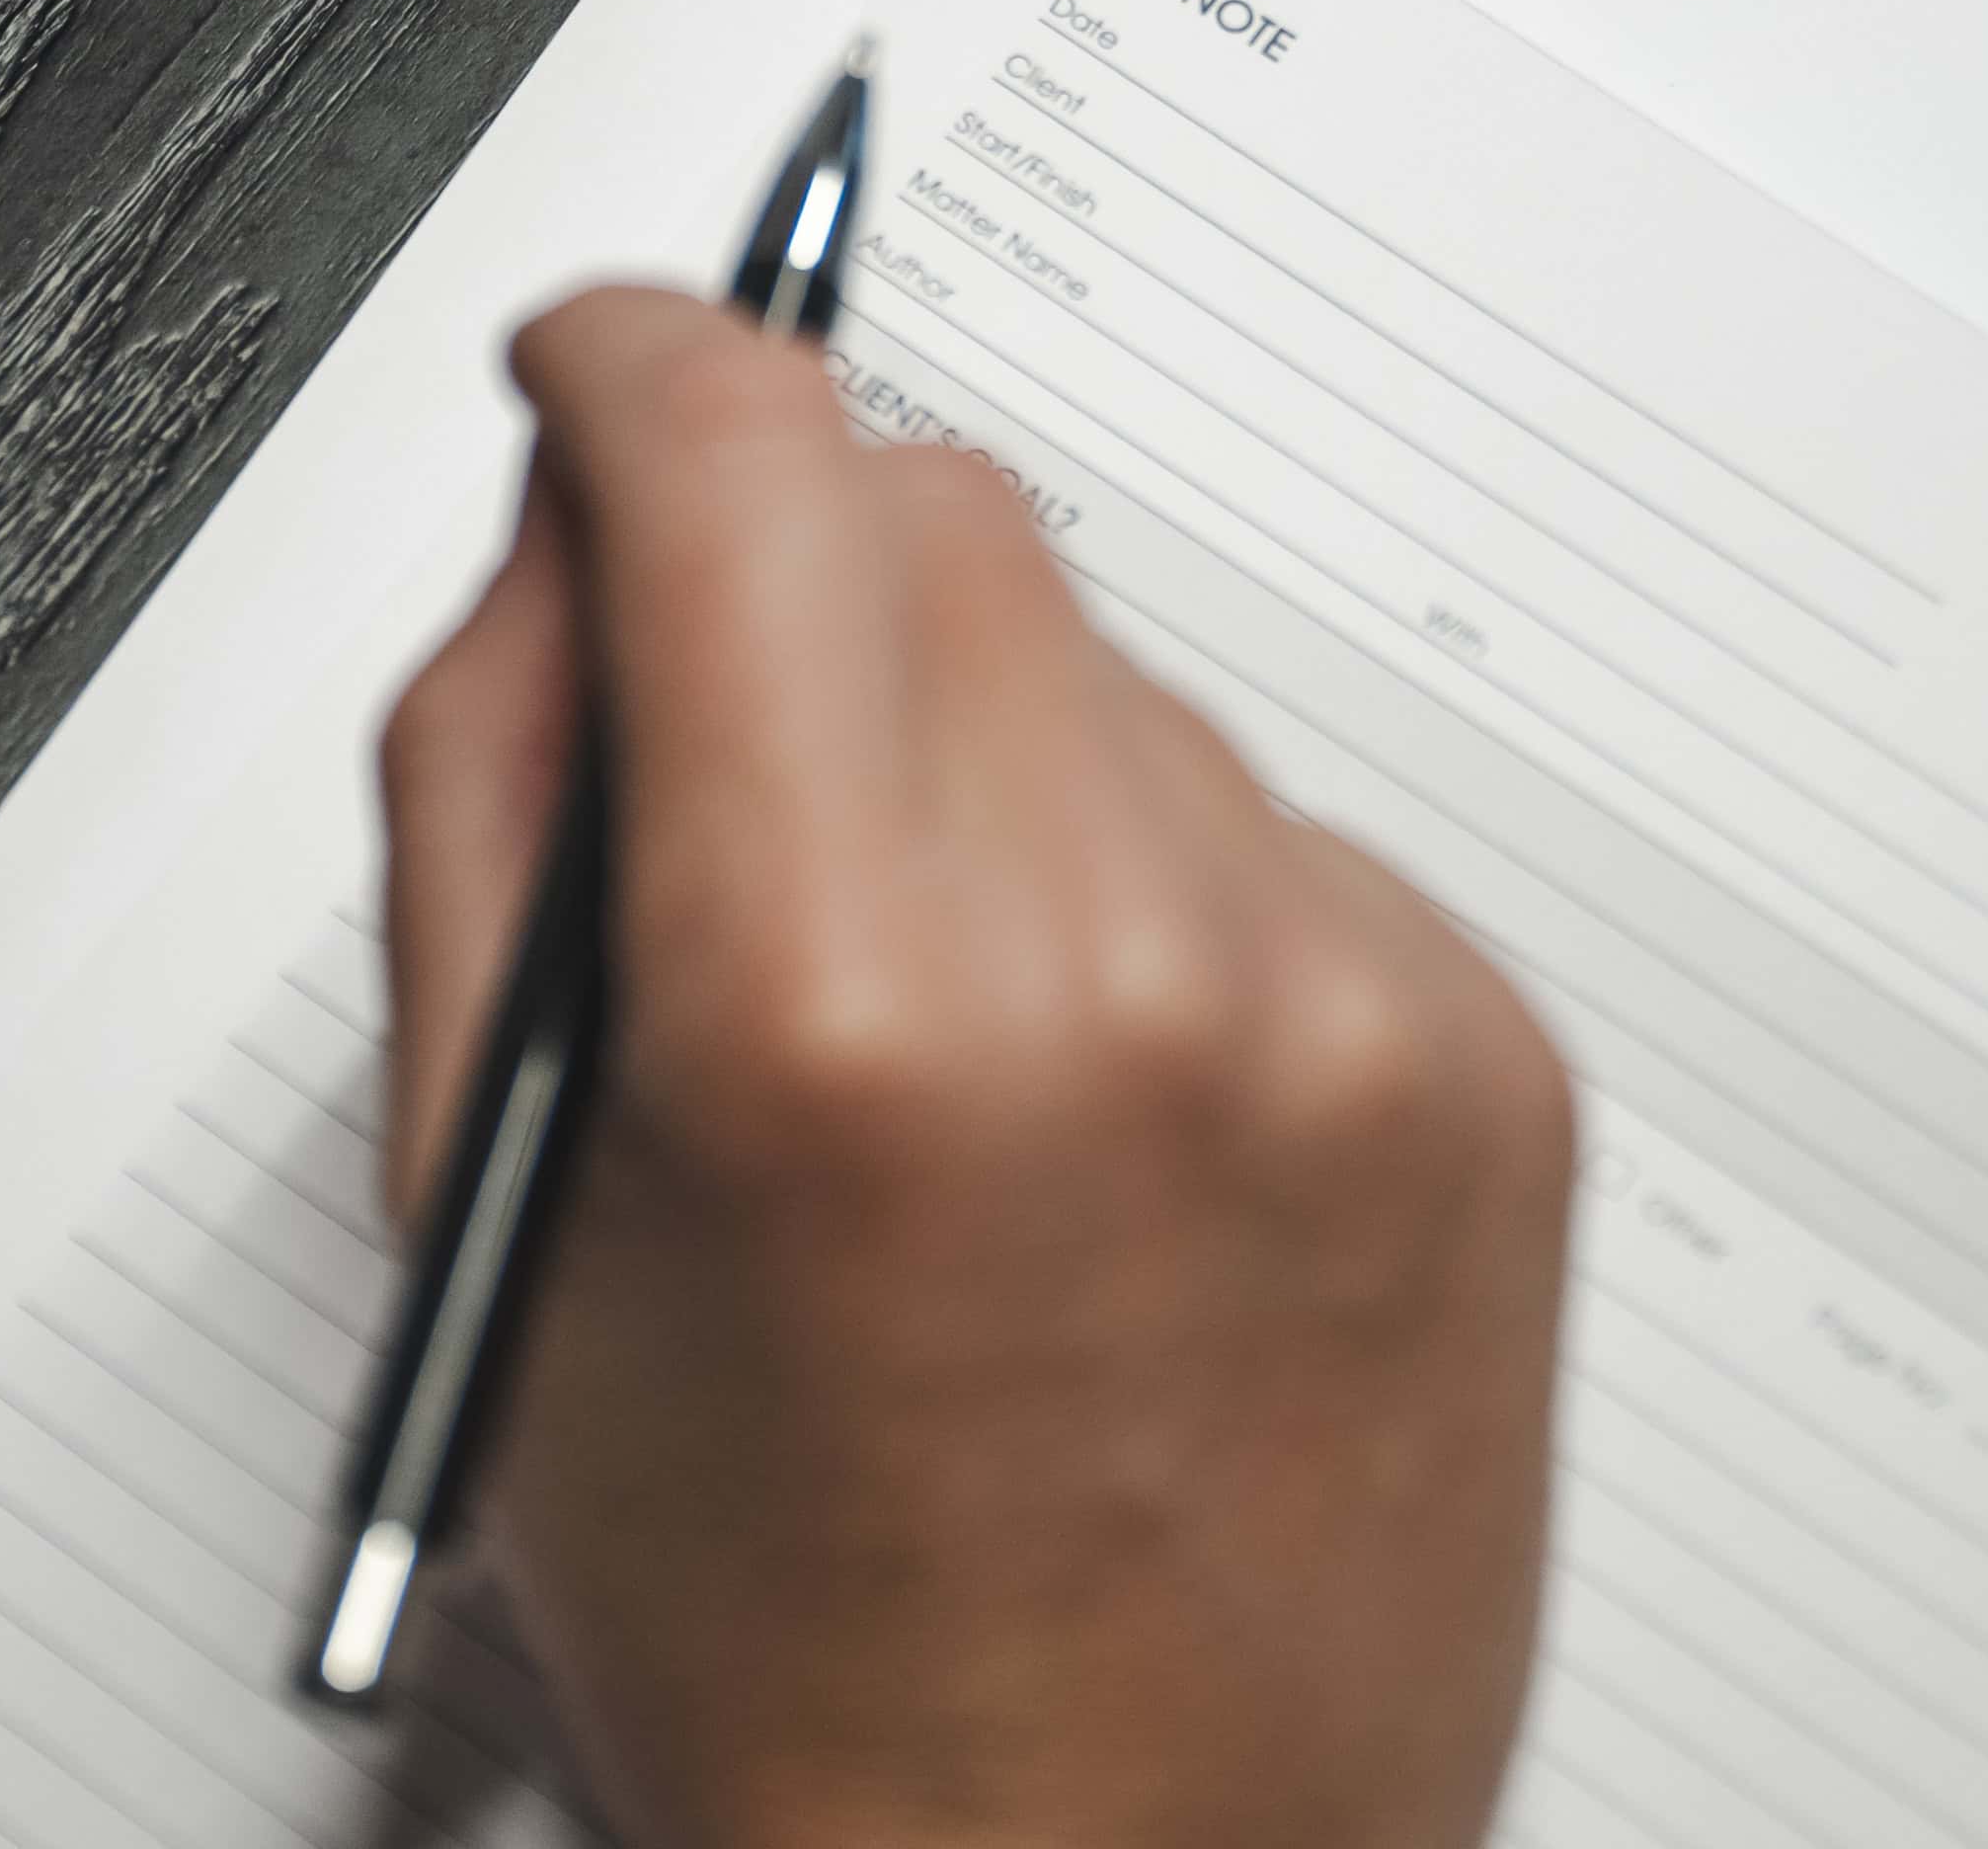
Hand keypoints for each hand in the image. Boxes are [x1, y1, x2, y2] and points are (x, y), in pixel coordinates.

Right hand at [379, 288, 1575, 1848]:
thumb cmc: (786, 1627)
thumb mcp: (501, 1198)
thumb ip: (498, 781)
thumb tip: (568, 515)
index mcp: (827, 1007)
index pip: (737, 449)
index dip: (633, 361)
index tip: (602, 374)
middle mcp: (1119, 974)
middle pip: (935, 504)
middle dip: (794, 563)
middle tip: (733, 756)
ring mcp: (1340, 1010)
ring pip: (1107, 660)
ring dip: (985, 753)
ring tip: (935, 1036)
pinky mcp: (1489, 1060)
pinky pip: (1273, 825)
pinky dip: (1158, 896)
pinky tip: (1097, 1112)